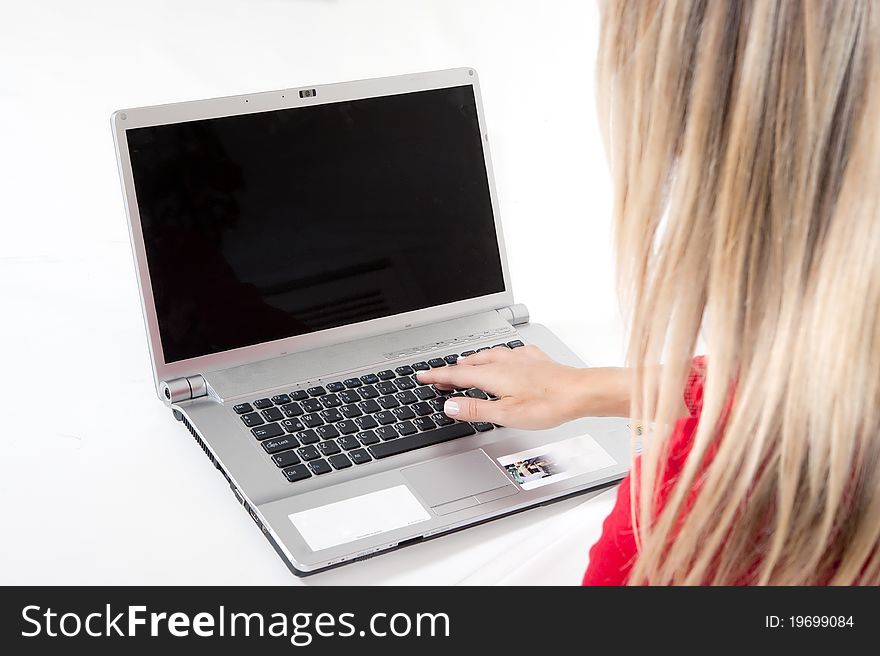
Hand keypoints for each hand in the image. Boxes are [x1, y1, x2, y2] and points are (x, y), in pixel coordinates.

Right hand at [415, 346, 628, 428]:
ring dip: (472, 362)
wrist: (580, 392)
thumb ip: (475, 409)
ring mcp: (520, 358)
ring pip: (488, 355)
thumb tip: (449, 405)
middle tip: (440, 377)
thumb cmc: (547, 404)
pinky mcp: (535, 358)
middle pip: (470, 363)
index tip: (422, 375)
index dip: (436, 376)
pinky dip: (497, 357)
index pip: (456, 375)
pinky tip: (504, 359)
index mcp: (492, 375)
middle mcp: (504, 362)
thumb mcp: (506, 414)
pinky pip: (508, 353)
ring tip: (465, 366)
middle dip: (452, 370)